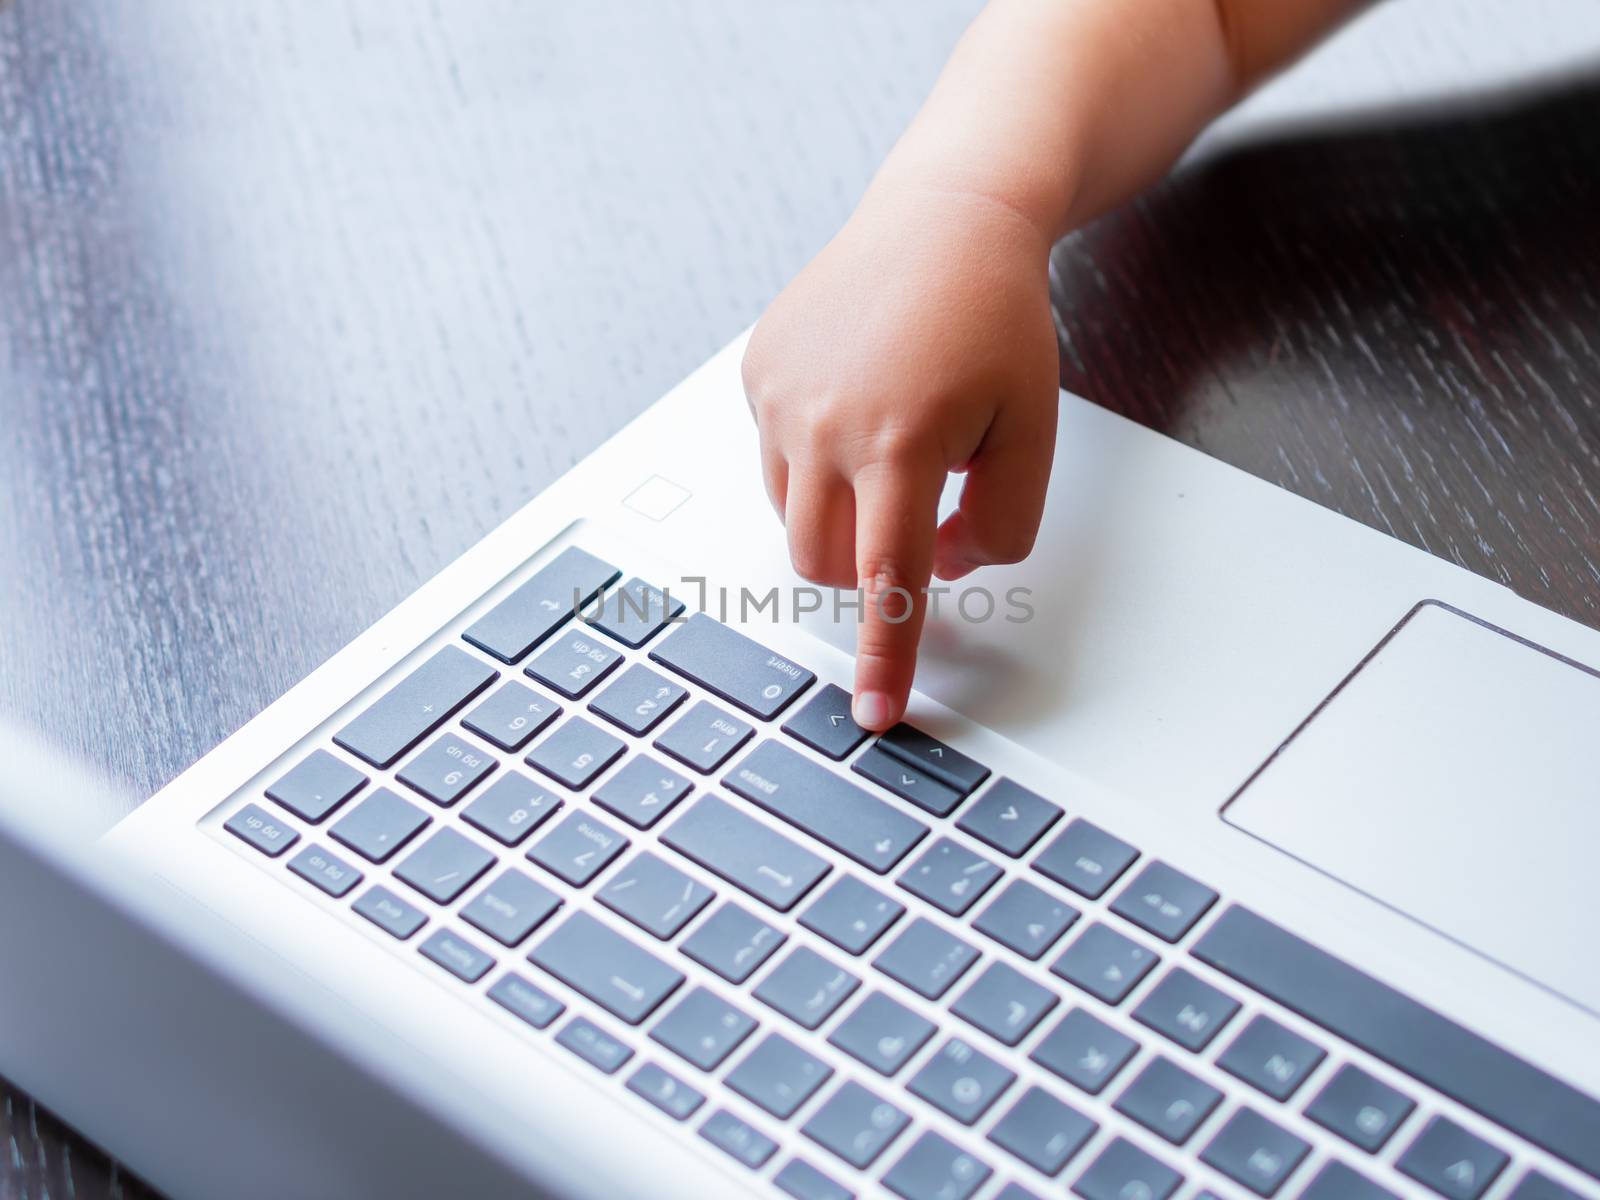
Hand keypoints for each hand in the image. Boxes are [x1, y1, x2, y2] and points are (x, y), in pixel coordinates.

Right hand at [742, 180, 1059, 729]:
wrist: (945, 218)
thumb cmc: (995, 320)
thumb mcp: (1033, 430)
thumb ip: (1001, 522)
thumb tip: (940, 569)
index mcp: (903, 442)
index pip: (887, 581)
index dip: (885, 655)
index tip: (873, 713)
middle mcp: (824, 423)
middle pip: (823, 563)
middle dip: (865, 568)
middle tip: (919, 510)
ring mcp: (779, 396)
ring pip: (793, 516)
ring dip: (840, 513)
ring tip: (892, 439)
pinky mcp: (756, 372)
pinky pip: (775, 458)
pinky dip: (815, 460)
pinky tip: (857, 401)